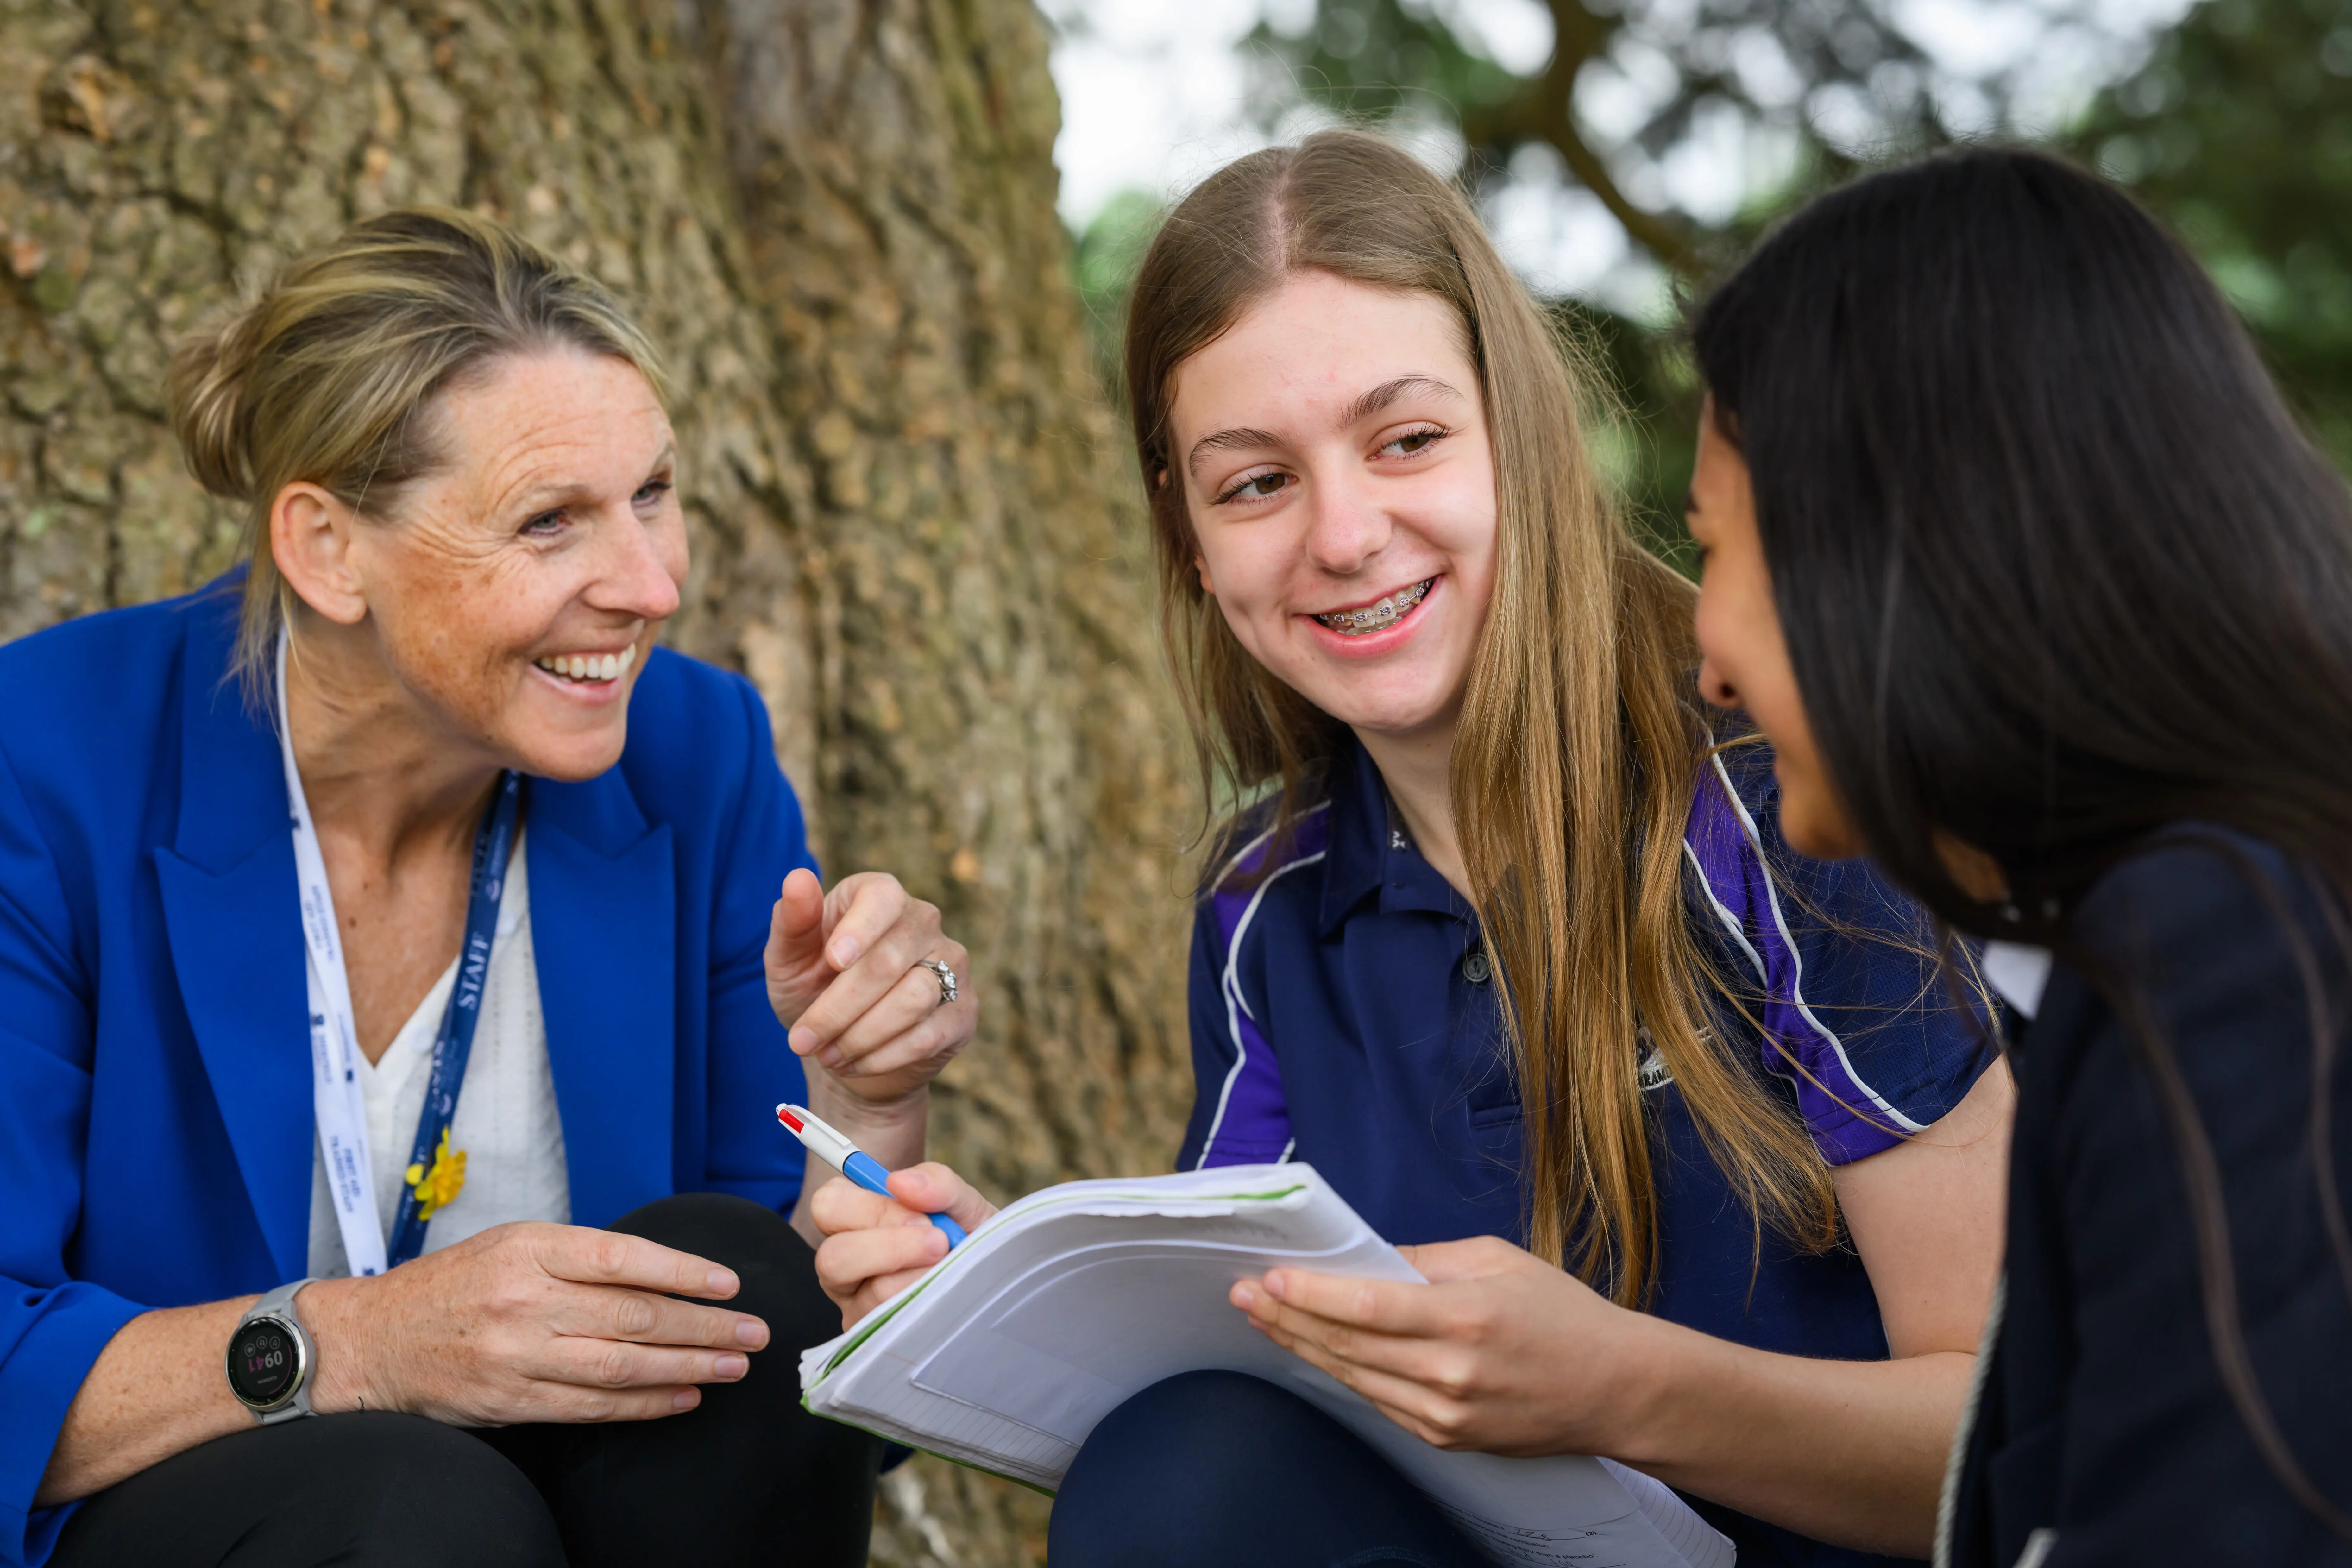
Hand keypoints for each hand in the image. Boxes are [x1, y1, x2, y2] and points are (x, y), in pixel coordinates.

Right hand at [301, 1221, 769, 1425]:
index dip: (684, 1272)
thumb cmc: (451, 1285)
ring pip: (621, 1364)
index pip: (625, 1258)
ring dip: (687, 1367)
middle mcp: (526, 1300)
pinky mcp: (511, 1400)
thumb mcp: (511, 1244)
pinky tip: (683, 1397)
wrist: (371, 1340)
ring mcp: (518, 1354)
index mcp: (530, 1248)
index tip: (729, 1285)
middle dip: (703, 1326)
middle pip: (634, 1315)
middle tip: (753, 1331)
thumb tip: (659, 1272)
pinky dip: (644, 1404)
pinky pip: (592, 1406)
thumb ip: (578, 1256)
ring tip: (733, 1366)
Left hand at [767, 868, 974, 1105]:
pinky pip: (928, 1035)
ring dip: (859, 1036)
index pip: (881, 898)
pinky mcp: (963, 1010)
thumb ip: (792, 921)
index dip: (859, 929)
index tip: (832, 961)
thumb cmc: (813, 989)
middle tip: (801, 1041)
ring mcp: (952, 964)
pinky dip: (883, 1057)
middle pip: (888, 962)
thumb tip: (797, 877)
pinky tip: (854, 1064)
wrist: (846, 1047)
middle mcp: (924, 921)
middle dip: (837, 1008)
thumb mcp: (788, 959)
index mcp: (880, 896)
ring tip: (827, 1056)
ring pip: (913, 999)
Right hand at [809, 1164, 997, 1326]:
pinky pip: (894, 1324)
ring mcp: (858, 1309)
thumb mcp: (962, 1203)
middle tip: (939, 1243)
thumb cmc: (969, 1238)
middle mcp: (845, 1268)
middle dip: (892, 1247)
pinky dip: (928, 1304)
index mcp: (853, 1223)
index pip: (828, 1205)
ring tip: (949, 1268)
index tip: (922, 1216)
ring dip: (920, 1276)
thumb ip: (936, 1182)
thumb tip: (899, 1180)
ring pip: (872, 1293)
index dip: (873, 1209)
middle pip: (834, 1257)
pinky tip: (946, 1295)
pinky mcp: (878, 1341)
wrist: (995, 1281)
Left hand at [1231, 1235, 1656, 1456]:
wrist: (1613, 1389)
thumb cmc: (1562, 1315)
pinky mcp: (1446, 1438)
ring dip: (1303, 1346)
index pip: (1367, 1306)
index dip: (1310, 1293)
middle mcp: (1450, 1372)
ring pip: (1354, 1377)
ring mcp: (1446, 1413)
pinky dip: (1343, 1373)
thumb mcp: (1498, 1261)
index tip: (1268, 1277)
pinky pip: (1379, 1401)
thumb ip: (1426, 1260)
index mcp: (1465, 1318)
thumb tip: (1366, 1257)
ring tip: (1264, 1318)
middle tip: (1243, 1294)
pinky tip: (1315, 1351)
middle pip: (1347, 1344)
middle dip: (1287, 1317)